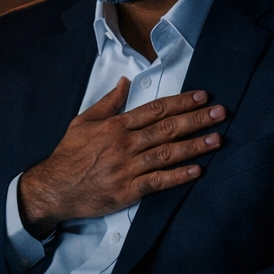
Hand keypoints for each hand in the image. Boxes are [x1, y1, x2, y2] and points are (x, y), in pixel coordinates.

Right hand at [17, 78, 224, 237]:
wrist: (53, 188)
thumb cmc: (68, 155)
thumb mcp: (83, 121)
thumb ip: (108, 103)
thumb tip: (125, 82)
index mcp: (116, 126)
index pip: (155, 109)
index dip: (181, 102)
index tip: (202, 96)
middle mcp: (124, 144)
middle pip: (167, 129)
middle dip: (196, 119)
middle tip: (220, 112)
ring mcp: (127, 168)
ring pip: (167, 153)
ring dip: (194, 146)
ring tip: (217, 139)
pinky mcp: (127, 191)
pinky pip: (157, 182)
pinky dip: (178, 176)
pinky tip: (197, 170)